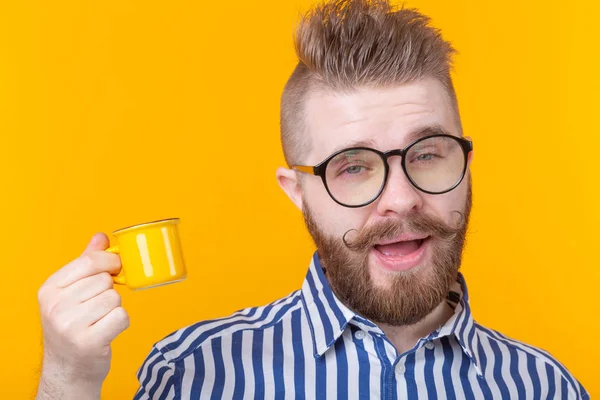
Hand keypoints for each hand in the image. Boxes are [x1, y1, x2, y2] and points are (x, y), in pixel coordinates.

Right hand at [36, 233, 129, 398]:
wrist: (68, 368)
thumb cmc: (73, 325)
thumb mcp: (71, 292)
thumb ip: (86, 263)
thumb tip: (101, 237)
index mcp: (50, 289)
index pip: (89, 261)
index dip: (109, 262)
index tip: (114, 268)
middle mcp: (56, 306)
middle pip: (105, 280)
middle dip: (109, 291)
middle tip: (97, 308)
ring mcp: (70, 326)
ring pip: (115, 298)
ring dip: (115, 308)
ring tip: (100, 320)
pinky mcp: (89, 342)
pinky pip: (122, 316)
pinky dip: (121, 323)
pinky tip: (107, 331)